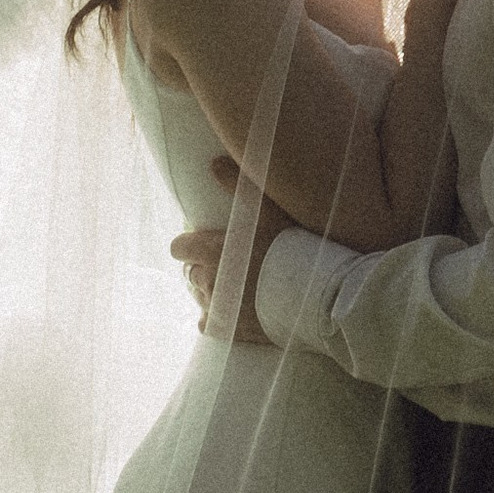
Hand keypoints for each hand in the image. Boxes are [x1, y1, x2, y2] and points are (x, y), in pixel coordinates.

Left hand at [172, 160, 290, 342]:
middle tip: (231, 263)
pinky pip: (205, 323)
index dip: (190, 245)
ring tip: (238, 286)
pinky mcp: (227, 329)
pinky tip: (231, 310)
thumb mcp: (269, 208)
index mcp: (210, 251)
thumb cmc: (293, 247)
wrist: (315, 294)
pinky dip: (215, 316)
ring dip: (212, 290)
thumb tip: (214, 163)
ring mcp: (217, 306)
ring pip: (200, 296)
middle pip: (190, 272)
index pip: (178, 248)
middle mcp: (208, 280)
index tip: (205, 243)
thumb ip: (238, 184)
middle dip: (204, 267)